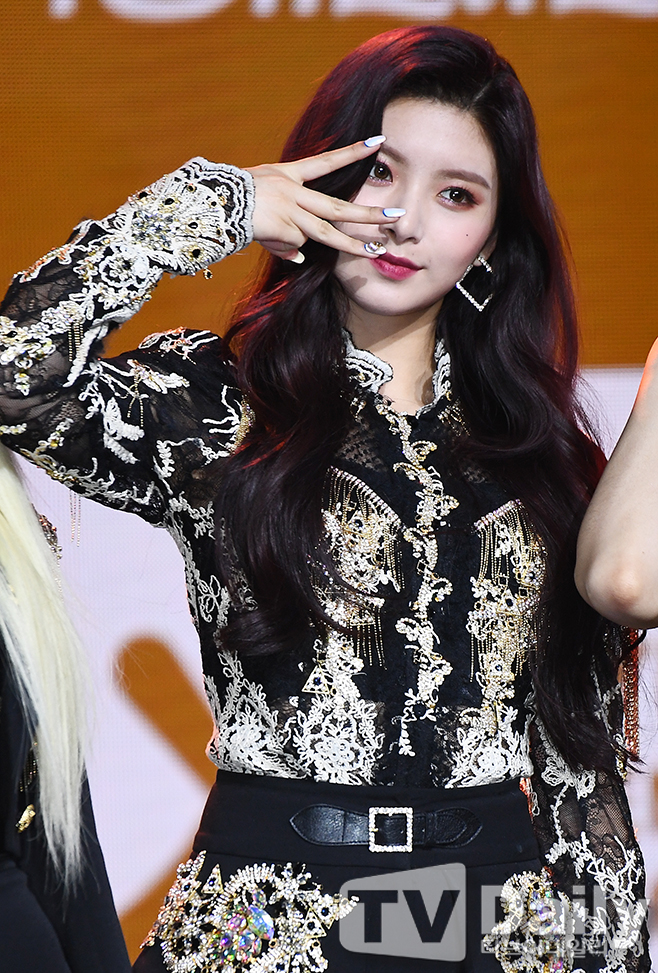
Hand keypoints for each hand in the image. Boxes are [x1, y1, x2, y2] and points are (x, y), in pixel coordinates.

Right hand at [245, 138, 403, 262]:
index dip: (352, 152)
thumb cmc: (230, 203)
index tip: (377, 142)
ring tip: (375, 251)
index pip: (327, 162)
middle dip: (368, 212)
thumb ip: (284, 234)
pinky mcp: (283, 228)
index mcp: (288, 175)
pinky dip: (283, 246)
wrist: (210, 204)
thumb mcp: (261, 207)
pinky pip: (292, 245)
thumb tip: (299, 257)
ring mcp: (290, 209)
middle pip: (338, 205)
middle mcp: (293, 190)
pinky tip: (266, 236)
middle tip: (395, 215)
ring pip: (327, 232)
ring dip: (352, 244)